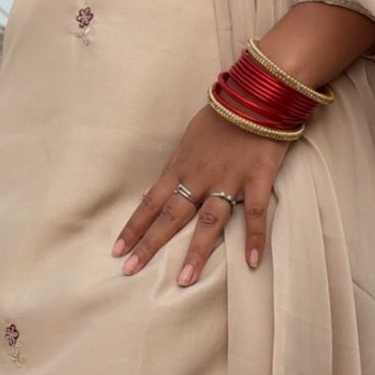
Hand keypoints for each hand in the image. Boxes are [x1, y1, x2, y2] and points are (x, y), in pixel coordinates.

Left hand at [110, 103, 293, 285]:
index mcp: (181, 168)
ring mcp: (228, 181)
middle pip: (170, 216)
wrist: (256, 95)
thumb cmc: (222, 114)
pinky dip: (255, 239)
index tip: (117, 250)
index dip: (133, 227)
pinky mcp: (257, 180)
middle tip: (130, 270)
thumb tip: (165, 185)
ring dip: (196, 251)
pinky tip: (252, 263)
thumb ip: (180, 164)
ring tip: (184, 280)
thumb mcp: (190, 138)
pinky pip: (256, 215)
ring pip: (208, 221)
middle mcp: (199, 178)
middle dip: (149, 244)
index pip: (150, 202)